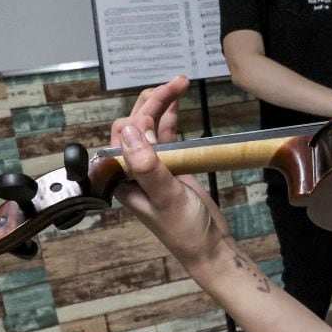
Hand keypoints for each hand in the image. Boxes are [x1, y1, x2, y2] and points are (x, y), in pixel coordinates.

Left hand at [110, 75, 230, 268]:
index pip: (123, 133)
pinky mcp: (171, 168)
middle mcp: (132, 169)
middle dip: (153, 100)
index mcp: (122, 176)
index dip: (142, 111)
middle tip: (179, 82)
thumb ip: (148, 165)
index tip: (166, 96)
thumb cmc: (185, 230)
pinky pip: (167, 137)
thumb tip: (131, 130)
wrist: (210, 248)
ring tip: (180, 84)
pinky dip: (170, 118)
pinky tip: (176, 104)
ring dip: (162, 104)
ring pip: (151, 127)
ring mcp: (152, 167)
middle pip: (136, 124)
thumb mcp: (166, 197)